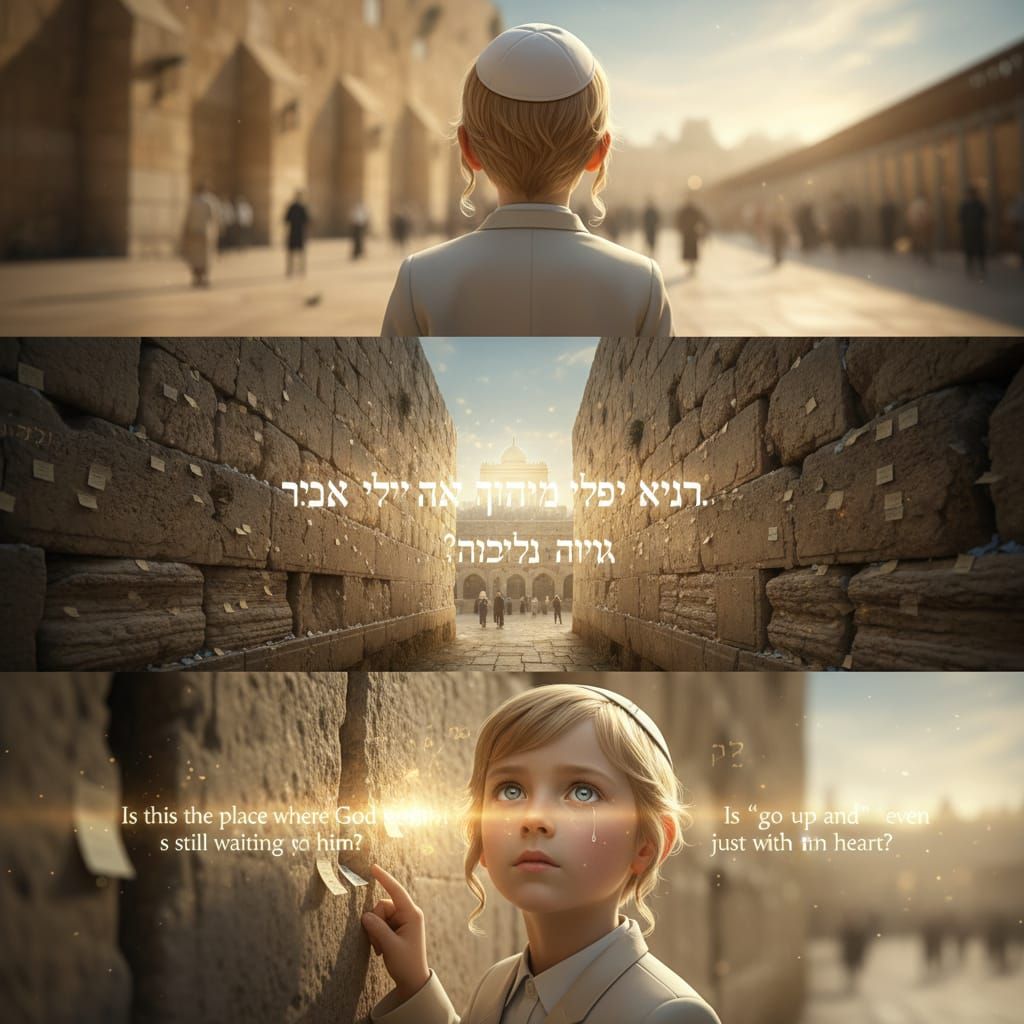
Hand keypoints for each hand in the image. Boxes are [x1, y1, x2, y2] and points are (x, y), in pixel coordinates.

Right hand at [361, 864, 429, 1001]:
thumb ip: (377, 928)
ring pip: (379, 915)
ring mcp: (402, 920)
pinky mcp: (396, 927)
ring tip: (381, 948)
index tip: (373, 867)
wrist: (412, 981)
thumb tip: (365, 915)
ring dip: (375, 931)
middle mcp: (408, 914)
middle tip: (379, 944)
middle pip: (382, 906)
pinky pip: (380, 923)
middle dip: (376, 923)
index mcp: (412, 914)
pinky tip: (381, 949)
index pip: (396, 891)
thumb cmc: (405, 964)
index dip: (384, 878)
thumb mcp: (390, 946)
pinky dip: (377, 935)